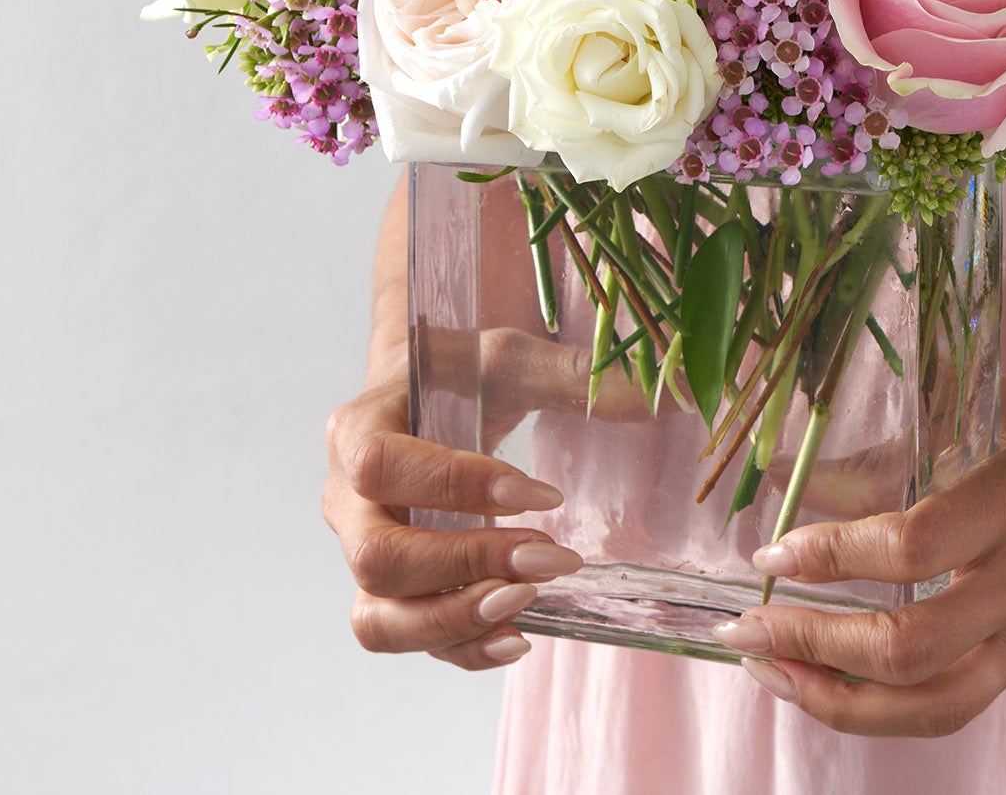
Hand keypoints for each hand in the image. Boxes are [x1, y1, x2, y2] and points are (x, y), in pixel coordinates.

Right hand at [322, 373, 582, 669]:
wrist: (423, 394)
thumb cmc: (459, 373)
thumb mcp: (508, 357)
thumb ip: (572, 373)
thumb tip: (662, 395)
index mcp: (356, 428)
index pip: (383, 466)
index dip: (458, 486)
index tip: (542, 493)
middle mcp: (343, 499)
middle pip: (377, 558)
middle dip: (467, 564)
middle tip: (549, 558)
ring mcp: (358, 553)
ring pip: (377, 617)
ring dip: (456, 619)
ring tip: (529, 604)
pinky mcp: (385, 593)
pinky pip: (407, 639)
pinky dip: (460, 648)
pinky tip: (519, 637)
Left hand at [712, 377, 1005, 735]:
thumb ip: (921, 439)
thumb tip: (819, 471)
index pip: (915, 543)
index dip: (834, 552)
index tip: (776, 545)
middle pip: (911, 647)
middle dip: (814, 643)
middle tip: (749, 621)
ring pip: (932, 701)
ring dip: (840, 698)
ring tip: (773, 671)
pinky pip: (958, 699)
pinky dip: (885, 703)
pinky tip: (836, 680)